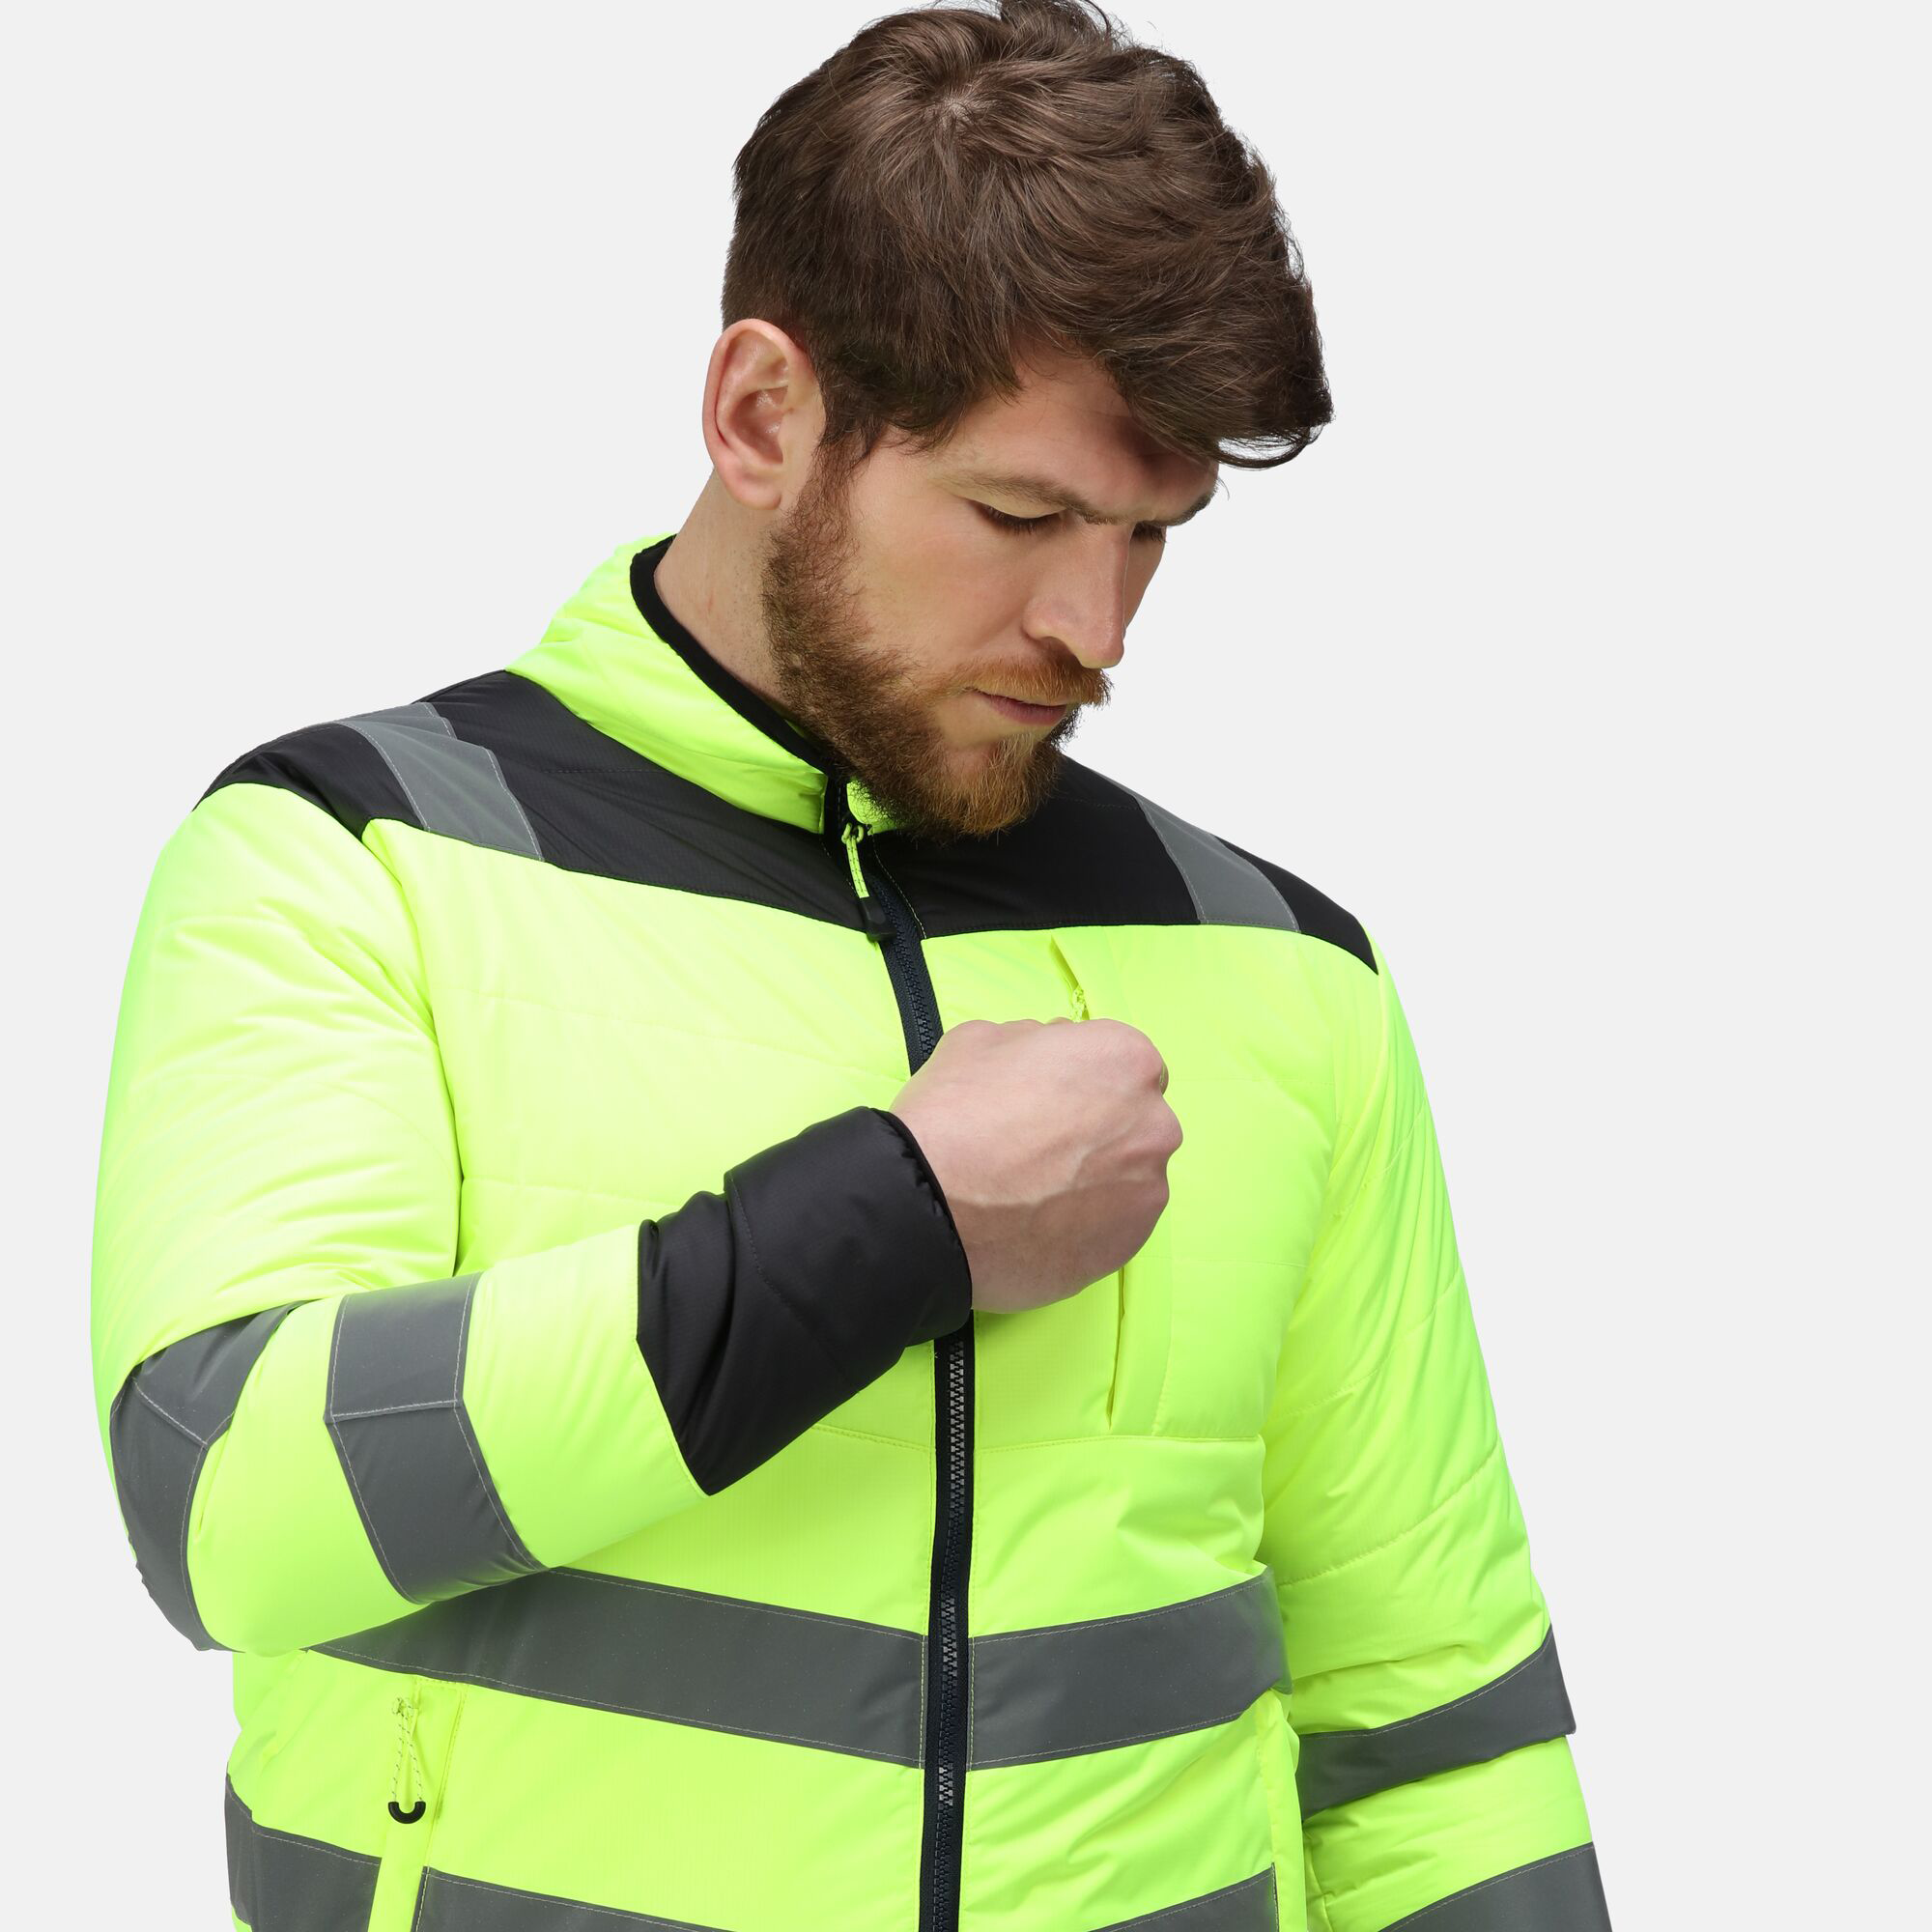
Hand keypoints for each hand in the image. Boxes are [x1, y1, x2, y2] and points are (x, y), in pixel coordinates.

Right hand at [889, 1016, 1181, 1313]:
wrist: (929, 1208)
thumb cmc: (955, 1113)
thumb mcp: (983, 1038)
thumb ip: (1037, 1042)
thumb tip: (1049, 1055)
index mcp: (1127, 1061)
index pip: (1125, 1065)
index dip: (1087, 1080)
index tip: (1054, 1100)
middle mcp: (1153, 1124)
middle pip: (1135, 1122)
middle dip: (1099, 1130)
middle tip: (1041, 1149)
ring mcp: (1147, 1190)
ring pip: (1128, 1178)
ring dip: (1095, 1180)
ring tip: (1035, 1195)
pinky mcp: (1129, 1246)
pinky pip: (1113, 1226)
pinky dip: (1085, 1224)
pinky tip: (1039, 1225)